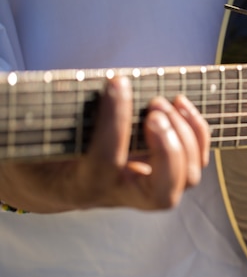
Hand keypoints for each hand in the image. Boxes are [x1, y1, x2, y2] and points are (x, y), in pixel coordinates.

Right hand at [0, 77, 210, 212]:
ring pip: (188, 178)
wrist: (57, 182)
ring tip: (164, 101)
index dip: (114, 122)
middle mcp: (122, 193)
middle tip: (154, 109)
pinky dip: (198, 132)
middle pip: (164, 193)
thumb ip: (29, 121)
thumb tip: (13, 89)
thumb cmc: (40, 155)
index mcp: (84, 186)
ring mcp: (148, 187)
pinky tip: (181, 104)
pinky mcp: (166, 173)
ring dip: (186, 135)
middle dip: (169, 148)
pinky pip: (197, 161)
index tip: (116, 82)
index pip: (106, 162)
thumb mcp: (24, 142)